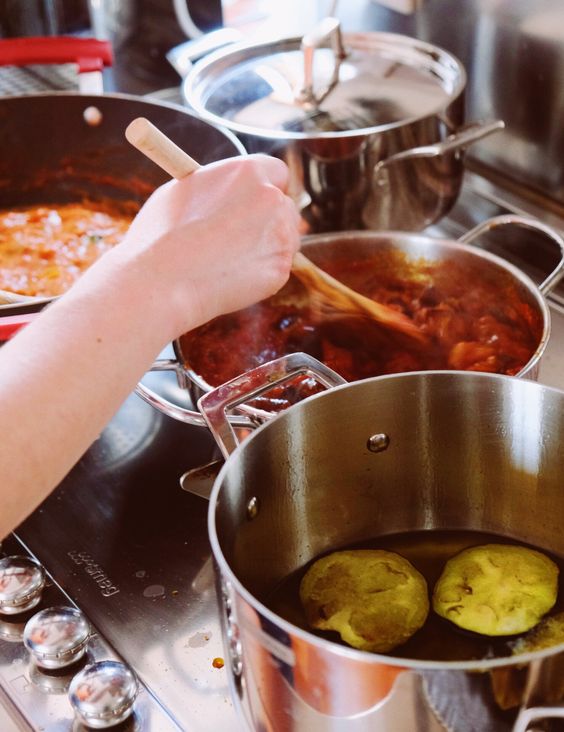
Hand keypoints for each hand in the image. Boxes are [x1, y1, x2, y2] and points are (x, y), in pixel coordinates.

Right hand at [117, 154, 301, 338]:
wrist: (164, 281)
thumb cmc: (161, 236)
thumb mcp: (181, 191)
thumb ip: (216, 187)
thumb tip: (222, 193)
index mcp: (248, 171)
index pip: (277, 172)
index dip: (267, 188)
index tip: (255, 200)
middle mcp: (271, 198)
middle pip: (287, 207)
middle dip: (271, 221)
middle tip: (245, 236)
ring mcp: (280, 234)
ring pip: (287, 240)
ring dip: (268, 248)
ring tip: (230, 260)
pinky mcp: (281, 268)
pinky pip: (277, 269)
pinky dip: (261, 275)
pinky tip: (232, 278)